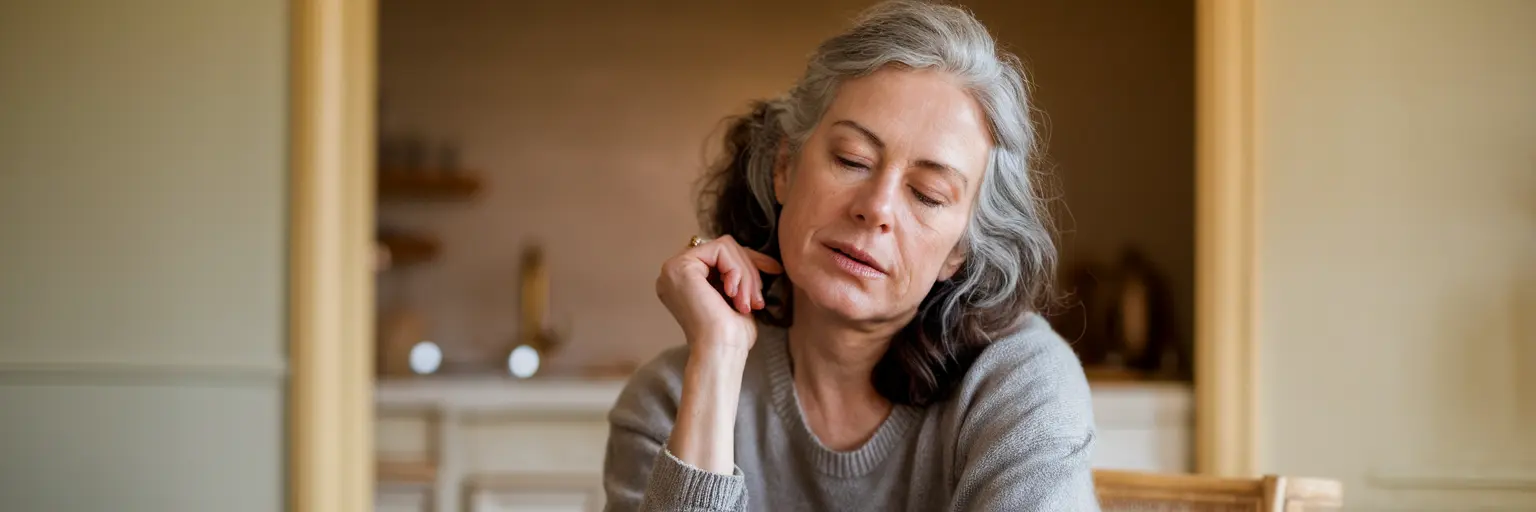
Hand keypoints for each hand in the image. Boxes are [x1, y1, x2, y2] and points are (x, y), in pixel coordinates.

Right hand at [655, 235, 782, 350]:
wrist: (720, 352)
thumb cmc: (730, 335)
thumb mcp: (738, 297)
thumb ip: (739, 275)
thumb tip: (762, 259)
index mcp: (684, 280)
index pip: (720, 256)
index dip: (748, 261)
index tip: (774, 270)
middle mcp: (674, 272)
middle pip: (723, 249)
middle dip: (748, 270)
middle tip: (755, 300)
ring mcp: (674, 268)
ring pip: (724, 247)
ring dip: (745, 273)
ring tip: (747, 302)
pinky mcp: (681, 266)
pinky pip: (720, 249)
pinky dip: (736, 270)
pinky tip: (734, 294)